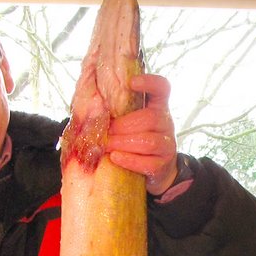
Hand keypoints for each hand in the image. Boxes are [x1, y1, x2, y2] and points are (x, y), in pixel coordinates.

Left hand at [106, 73, 178, 195]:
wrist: (152, 172)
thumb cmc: (133, 142)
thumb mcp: (128, 123)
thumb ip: (115, 113)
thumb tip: (88, 106)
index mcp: (157, 107)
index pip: (161, 88)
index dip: (150, 83)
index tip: (131, 83)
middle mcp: (166, 123)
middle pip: (151, 117)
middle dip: (123, 125)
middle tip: (106, 131)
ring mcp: (167, 145)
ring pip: (149, 141)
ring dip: (123, 143)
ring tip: (107, 146)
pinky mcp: (163, 165)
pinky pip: (148, 163)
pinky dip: (129, 160)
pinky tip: (115, 158)